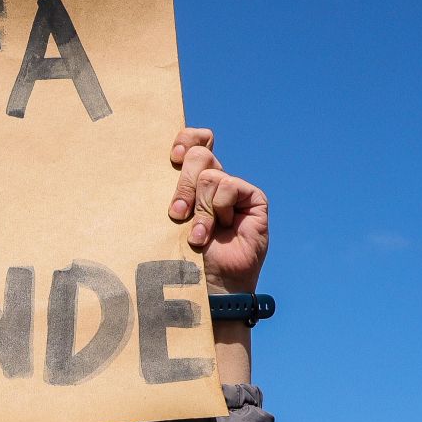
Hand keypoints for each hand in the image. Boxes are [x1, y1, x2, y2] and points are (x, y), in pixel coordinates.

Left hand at [167, 128, 267, 294]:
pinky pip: (230, 187)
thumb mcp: (172, 219)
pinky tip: (220, 229)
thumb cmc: (185, 256)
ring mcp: (235, 190)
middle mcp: (215, 181)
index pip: (195, 141)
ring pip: (209, 176)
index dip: (186, 139)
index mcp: (193, 180)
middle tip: (176, 214)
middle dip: (183, 186)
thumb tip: (168, 161)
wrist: (209, 283)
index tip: (172, 157)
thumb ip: (173, 191)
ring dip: (200, 210)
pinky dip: (219, 209)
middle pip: (198, 156)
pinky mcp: (254, 199)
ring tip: (198, 235)